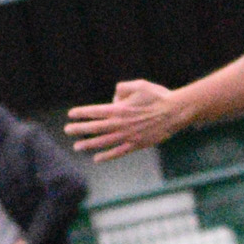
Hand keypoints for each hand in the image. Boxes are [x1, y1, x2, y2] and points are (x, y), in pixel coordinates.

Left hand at [65, 81, 185, 160]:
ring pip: (103, 142)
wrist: (175, 112)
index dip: (82, 113)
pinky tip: (96, 158)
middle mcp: (120, 124)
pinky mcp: (136, 145)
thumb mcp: (139, 85)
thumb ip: (122, 88)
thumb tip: (113, 98)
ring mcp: (128, 136)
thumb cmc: (158, 96)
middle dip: (79, 129)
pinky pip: (117, 152)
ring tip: (77, 146)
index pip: (95, 112)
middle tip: (67, 130)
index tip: (71, 114)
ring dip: (88, 144)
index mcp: (120, 109)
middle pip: (95, 128)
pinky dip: (106, 156)